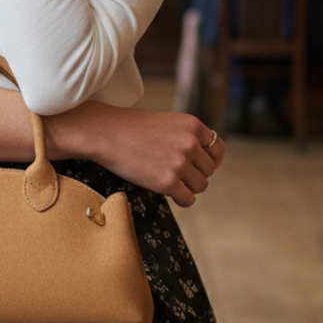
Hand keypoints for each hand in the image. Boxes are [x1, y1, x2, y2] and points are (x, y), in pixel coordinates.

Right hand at [54, 103, 223, 207]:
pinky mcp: (168, 182)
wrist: (104, 133)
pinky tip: (169, 193)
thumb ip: (187, 137)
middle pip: (209, 170)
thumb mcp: (167, 123)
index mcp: (192, 125)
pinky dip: (181, 199)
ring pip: (200, 186)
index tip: (198, 165)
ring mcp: (180, 163)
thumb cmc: (131, 128)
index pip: (217, 149)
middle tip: (176, 172)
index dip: (209, 159)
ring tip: (169, 180)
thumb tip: (205, 162)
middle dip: (195, 174)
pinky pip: (188, 199)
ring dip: (187, 187)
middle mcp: (191, 143)